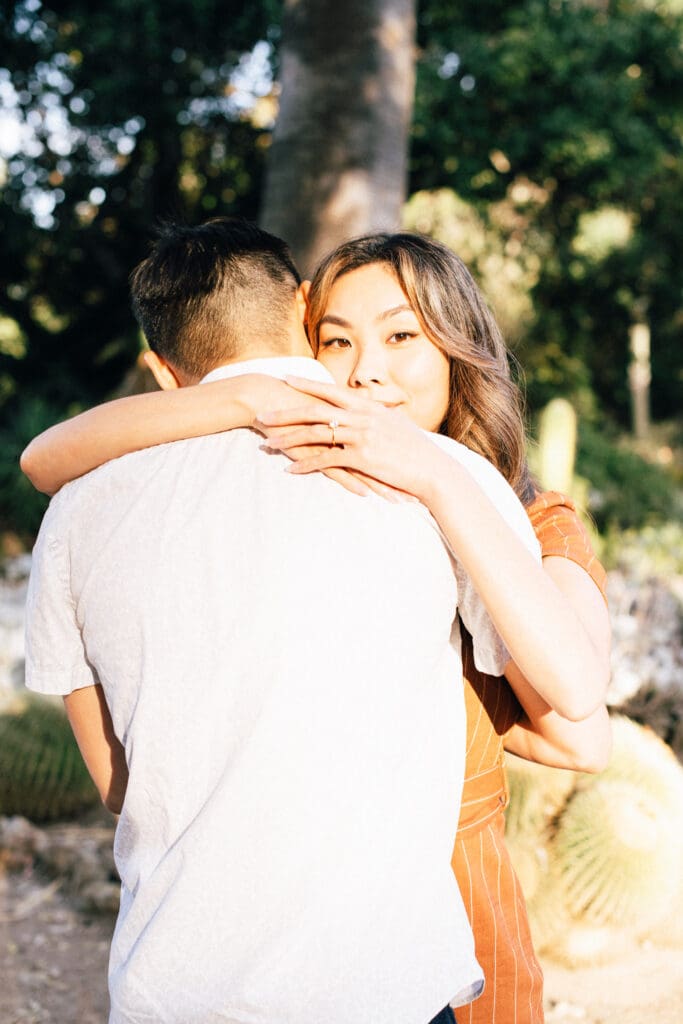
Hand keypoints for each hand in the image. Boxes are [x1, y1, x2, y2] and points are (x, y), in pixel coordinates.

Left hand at [255, 375, 446, 502]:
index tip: (285, 378)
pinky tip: (290, 469)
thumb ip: (377, 416)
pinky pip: (326, 460)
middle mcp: (362, 417)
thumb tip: (366, 411)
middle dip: (285, 412)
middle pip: (315, 410)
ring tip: (268, 443)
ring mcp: (361, 436)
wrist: (433, 470)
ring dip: (288, 439)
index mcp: (369, 406)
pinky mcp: (361, 457)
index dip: (306, 384)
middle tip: (262, 414)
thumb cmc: (416, 450)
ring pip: (315, 434)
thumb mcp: (396, 425)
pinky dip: (306, 465)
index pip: (331, 391)